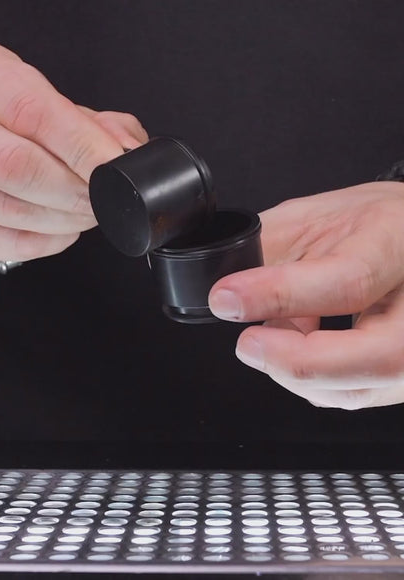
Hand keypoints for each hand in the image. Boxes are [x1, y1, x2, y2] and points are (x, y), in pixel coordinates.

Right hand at [0, 42, 147, 261]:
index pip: (36, 115)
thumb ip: (84, 117)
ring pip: (8, 208)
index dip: (84, 148)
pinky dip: (38, 243)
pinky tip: (60, 230)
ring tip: (89, 212)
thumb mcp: (34, 86)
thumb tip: (127, 149)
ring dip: (63, 219)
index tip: (116, 166)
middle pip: (21, 167)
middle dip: (78, 191)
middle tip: (105, 196)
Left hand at [209, 181, 403, 409]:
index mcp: (399, 243)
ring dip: (295, 374)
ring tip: (264, 339)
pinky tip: (294, 351)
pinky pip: (352, 394)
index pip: (348, 283)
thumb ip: (270, 250)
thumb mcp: (317, 217)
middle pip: (373, 358)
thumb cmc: (372, 223)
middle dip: (295, 361)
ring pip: (359, 389)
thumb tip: (225, 294)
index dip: (280, 296)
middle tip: (247, 342)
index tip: (227, 298)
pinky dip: (312, 381)